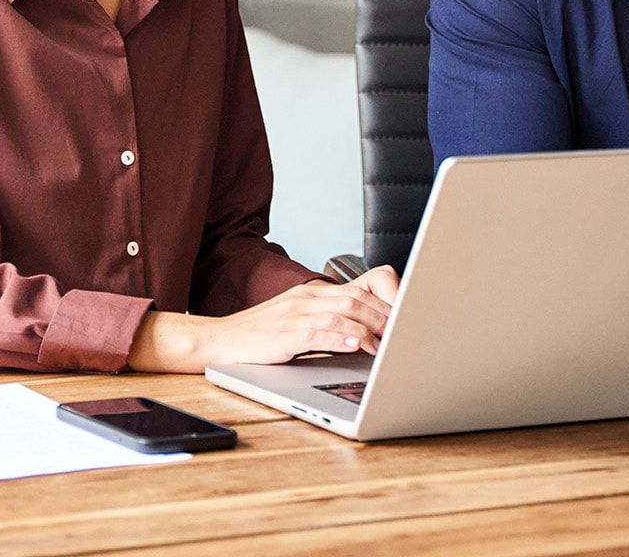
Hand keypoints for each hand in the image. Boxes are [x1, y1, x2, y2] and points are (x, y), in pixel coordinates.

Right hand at [128, 266, 398, 372]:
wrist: (217, 341)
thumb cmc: (259, 336)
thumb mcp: (300, 322)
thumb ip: (334, 323)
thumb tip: (373, 336)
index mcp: (316, 293)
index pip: (367, 282)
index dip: (393, 297)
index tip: (409, 317)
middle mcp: (309, 298)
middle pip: (362, 298)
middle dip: (391, 317)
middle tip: (410, 335)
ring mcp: (297, 314)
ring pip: (347, 312)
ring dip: (374, 328)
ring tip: (392, 345)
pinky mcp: (286, 333)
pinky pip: (322, 332)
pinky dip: (345, 338)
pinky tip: (360, 346)